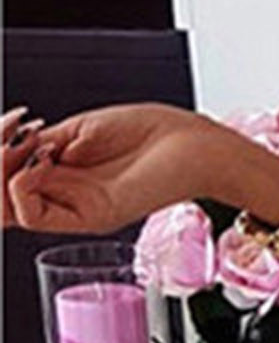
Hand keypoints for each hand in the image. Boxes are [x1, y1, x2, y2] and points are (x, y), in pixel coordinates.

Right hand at [4, 102, 222, 235]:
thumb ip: (38, 144)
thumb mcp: (80, 131)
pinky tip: (41, 160)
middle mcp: (65, 196)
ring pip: (6, 210)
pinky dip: (22, 185)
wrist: (195, 144)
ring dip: (0, 170)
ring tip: (25, 142)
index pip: (5, 180)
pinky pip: (33, 215)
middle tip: (10, 133)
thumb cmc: (152, 133)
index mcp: (61, 175)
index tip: (9, 125)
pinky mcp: (93, 217)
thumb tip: (6, 147)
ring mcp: (77, 209)